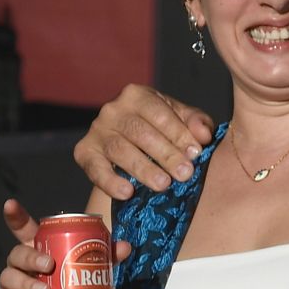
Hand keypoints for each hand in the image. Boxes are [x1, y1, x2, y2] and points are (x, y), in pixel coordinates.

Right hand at [0, 200, 129, 288]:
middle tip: (49, 264)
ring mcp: (12, 286)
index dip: (15, 216)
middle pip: (18, 253)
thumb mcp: (86, 273)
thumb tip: (125, 246)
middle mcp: (21, 265)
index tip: (10, 204)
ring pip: (9, 277)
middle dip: (32, 256)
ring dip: (25, 283)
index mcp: (37, 249)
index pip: (22, 229)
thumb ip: (104, 258)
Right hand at [73, 85, 216, 202]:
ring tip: (163, 184)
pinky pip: (96, 168)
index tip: (195, 154)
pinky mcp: (84, 151)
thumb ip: (195, 123)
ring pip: (120, 150)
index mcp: (137, 95)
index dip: (179, 134)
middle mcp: (113, 109)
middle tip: (184, 174)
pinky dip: (110, 182)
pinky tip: (127, 193)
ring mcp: (97, 130)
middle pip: (140, 132)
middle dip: (165, 154)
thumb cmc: (158, 129)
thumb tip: (204, 135)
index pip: (160, 114)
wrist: (126, 142)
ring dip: (143, 169)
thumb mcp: (179, 120)